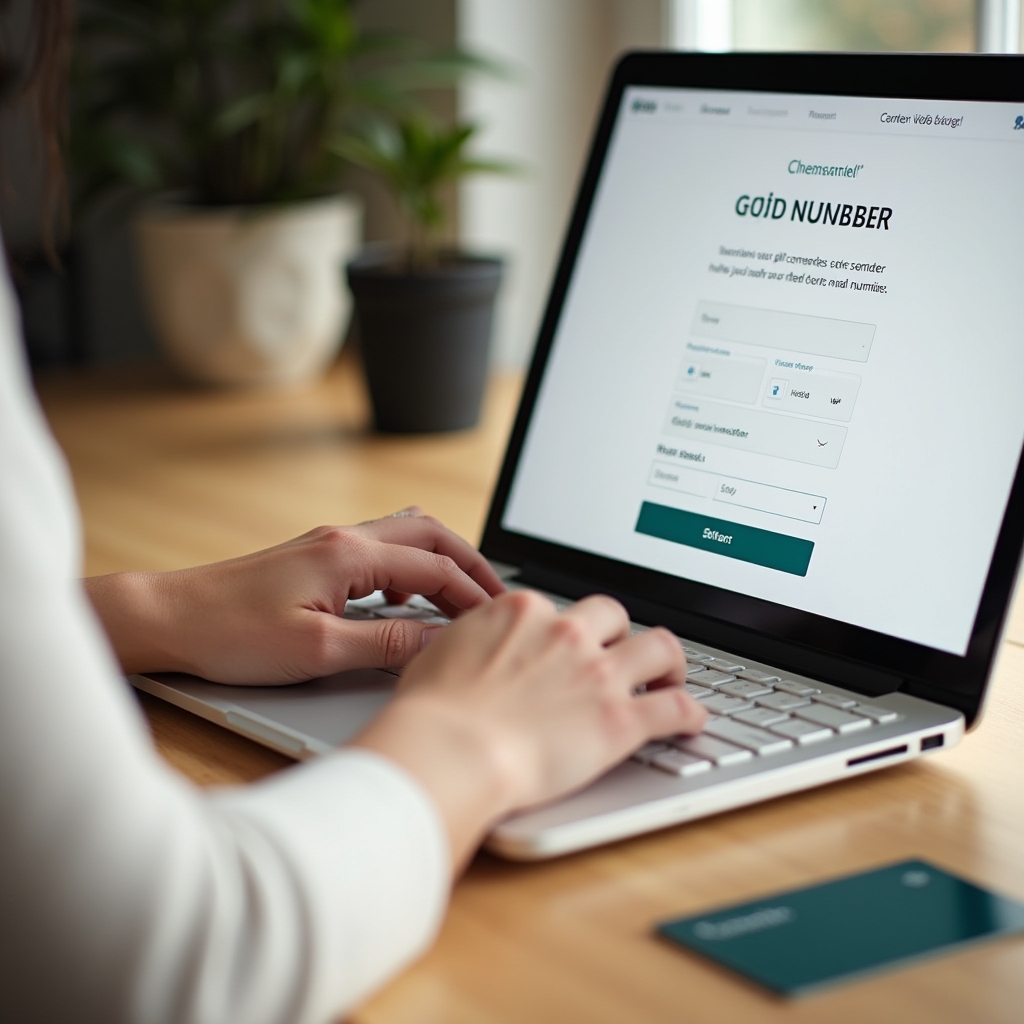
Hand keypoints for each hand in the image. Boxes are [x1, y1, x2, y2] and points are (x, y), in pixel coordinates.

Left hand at [84, 511, 503, 683]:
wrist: (170, 617)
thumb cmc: (231, 634)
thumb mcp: (318, 650)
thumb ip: (385, 643)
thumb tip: (439, 641)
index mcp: (350, 555)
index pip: (435, 570)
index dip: (473, 596)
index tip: (498, 622)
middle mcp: (344, 539)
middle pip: (431, 536)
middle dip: (470, 565)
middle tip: (495, 600)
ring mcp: (328, 545)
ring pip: (407, 537)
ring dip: (441, 561)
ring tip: (463, 595)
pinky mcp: (315, 558)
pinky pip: (382, 550)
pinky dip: (410, 567)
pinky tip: (409, 596)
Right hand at [352, 590, 706, 870]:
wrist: (450, 750)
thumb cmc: (433, 712)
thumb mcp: (440, 654)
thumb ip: (469, 641)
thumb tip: (468, 645)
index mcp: (524, 613)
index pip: (561, 609)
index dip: (569, 630)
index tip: (571, 647)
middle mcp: (567, 633)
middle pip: (615, 616)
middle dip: (622, 634)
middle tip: (622, 656)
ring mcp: (598, 674)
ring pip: (660, 647)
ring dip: (670, 662)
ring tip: (671, 677)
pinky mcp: (620, 720)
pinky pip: (675, 708)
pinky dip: (690, 712)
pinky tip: (692, 720)